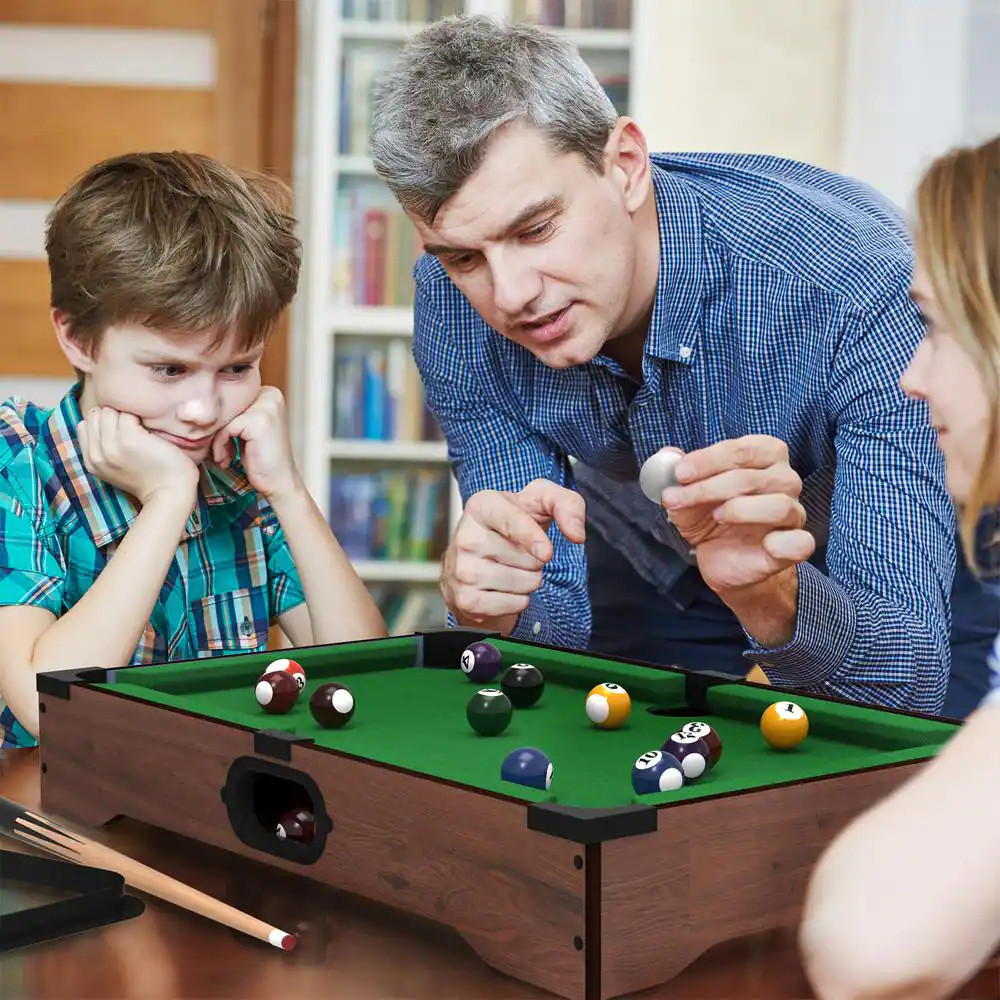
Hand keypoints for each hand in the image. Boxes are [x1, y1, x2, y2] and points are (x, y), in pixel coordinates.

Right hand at [77, 407, 198, 507]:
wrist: (170, 493)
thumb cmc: (151, 478)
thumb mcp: (116, 467)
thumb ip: (103, 448)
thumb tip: (99, 418)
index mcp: (91, 461)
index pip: (84, 425)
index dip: (103, 422)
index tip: (120, 431)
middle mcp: (97, 454)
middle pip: (94, 415)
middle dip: (113, 416)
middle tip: (133, 429)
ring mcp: (111, 445)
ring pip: (108, 411)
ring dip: (125, 415)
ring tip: (140, 430)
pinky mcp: (128, 438)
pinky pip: (127, 413)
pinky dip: (139, 418)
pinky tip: (149, 433)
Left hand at [212, 387, 301, 500]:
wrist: (280, 483)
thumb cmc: (262, 460)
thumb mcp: (248, 430)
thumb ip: (235, 413)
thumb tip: (197, 405)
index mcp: (269, 393)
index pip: (231, 399)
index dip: (222, 420)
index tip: (222, 441)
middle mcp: (270, 395)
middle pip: (226, 406)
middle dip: (218, 430)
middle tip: (220, 451)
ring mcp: (266, 407)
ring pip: (224, 417)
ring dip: (217, 439)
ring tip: (223, 456)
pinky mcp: (259, 421)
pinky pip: (226, 428)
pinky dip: (220, 445)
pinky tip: (226, 459)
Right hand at [441, 479, 585, 631]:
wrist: (479, 556)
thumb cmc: (514, 523)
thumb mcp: (540, 502)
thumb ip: (567, 505)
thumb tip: (576, 534)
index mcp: (481, 505)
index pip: (510, 521)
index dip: (531, 538)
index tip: (546, 552)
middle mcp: (465, 536)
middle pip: (527, 559)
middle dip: (534, 558)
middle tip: (517, 551)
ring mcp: (462, 570)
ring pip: (523, 583)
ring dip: (529, 579)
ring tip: (510, 567)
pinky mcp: (466, 599)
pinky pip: (515, 604)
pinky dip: (519, 599)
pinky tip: (503, 587)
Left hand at [657, 436, 815, 594]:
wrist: (722, 559)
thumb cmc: (710, 517)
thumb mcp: (687, 493)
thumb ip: (677, 472)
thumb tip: (667, 456)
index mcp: (764, 456)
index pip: (742, 450)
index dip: (708, 460)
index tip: (680, 474)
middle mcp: (785, 480)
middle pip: (752, 477)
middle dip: (708, 487)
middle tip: (676, 499)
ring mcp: (793, 513)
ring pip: (778, 505)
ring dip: (739, 510)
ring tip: (716, 517)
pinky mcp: (794, 546)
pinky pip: (801, 542)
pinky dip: (784, 543)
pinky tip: (766, 543)